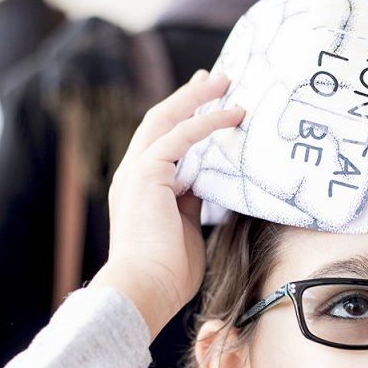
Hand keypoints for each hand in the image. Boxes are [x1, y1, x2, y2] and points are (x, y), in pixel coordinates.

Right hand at [91, 70, 244, 334]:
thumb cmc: (169, 273)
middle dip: (189, 97)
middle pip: (161, 121)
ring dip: (198, 98)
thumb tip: (215, 189)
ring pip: (167, 119)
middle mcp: (133, 174)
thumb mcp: (188, 231)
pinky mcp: (147, 172)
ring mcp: (136, 171)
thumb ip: (195, 205)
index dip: (186, 121)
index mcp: (141, 189)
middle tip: (217, 80)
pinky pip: (181, 136)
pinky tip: (233, 114)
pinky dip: (208, 122)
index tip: (210, 105)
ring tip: (227, 82)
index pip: (164, 144)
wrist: (146, 288)